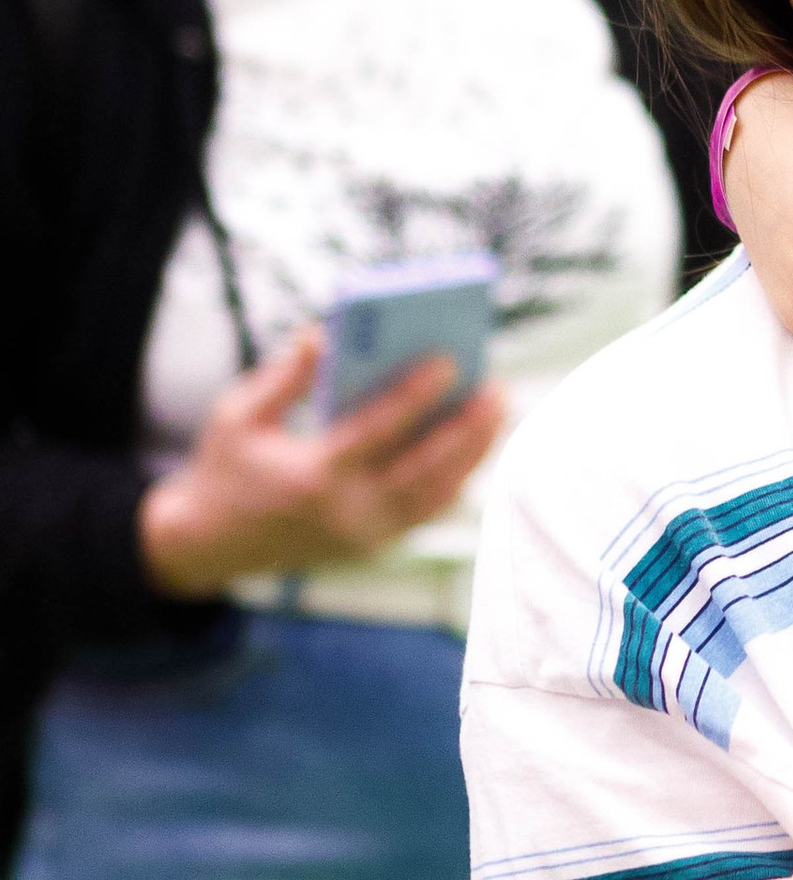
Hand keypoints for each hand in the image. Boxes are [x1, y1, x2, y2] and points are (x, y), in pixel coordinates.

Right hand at [138, 328, 504, 598]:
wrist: (207, 546)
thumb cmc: (224, 469)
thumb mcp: (238, 415)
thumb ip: (286, 376)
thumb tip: (326, 332)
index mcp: (312, 476)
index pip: (377, 431)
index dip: (415, 395)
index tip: (449, 360)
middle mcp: (347, 512)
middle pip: (426, 470)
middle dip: (468, 429)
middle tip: (498, 387)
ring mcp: (365, 536)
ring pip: (437, 496)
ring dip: (473, 454)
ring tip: (497, 410)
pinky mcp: (374, 547)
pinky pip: (427, 511)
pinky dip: (455, 478)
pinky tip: (474, 443)